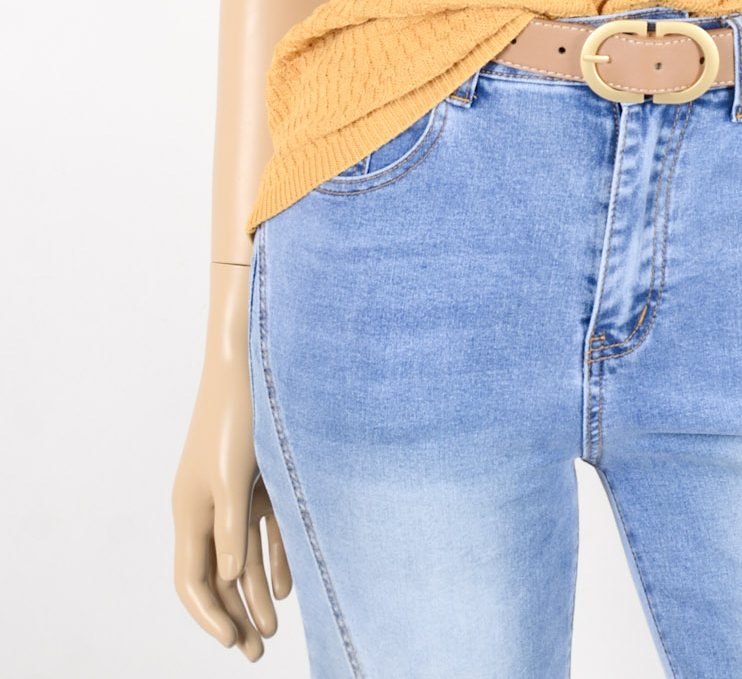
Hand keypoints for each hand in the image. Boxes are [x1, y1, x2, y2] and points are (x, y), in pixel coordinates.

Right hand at [172, 264, 292, 657]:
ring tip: (273, 631)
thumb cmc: (238, 413)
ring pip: (239, 557)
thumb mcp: (234, 475)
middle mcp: (205, 505)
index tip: (232, 643)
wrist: (255, 357)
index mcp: (190, 508)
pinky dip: (272, 558)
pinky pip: (261, 530)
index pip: (190, 579)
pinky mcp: (256, 478)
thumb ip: (230, 529)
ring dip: (255, 593)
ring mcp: (231, 492)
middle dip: (232, 615)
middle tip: (255, 653)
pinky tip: (287, 585)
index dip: (209, 616)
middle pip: (214, 576)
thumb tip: (227, 579)